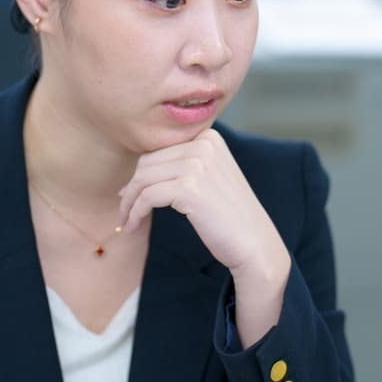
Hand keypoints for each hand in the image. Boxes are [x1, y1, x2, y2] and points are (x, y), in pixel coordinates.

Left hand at [119, 128, 290, 343]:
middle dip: (132, 187)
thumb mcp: (211, 178)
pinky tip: (132, 225)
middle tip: (125, 210)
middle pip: (148, 161)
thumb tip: (138, 171)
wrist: (255, 244)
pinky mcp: (190, 188)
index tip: (131, 194)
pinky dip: (135, 212)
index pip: (160, 148)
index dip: (142, 172)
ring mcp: (198, 165)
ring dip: (129, 202)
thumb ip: (183, 165)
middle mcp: (204, 145)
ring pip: (143, 178)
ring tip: (127, 220)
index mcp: (209, 138)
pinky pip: (147, 196)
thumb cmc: (230, 217)